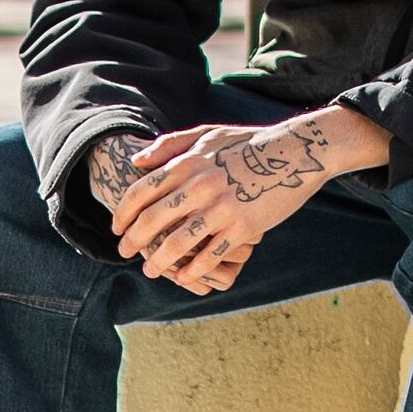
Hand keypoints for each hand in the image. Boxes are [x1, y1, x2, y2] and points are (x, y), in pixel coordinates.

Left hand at [109, 105, 373, 291]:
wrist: (296, 152)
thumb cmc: (249, 142)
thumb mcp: (207, 134)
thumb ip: (170, 146)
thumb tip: (137, 162)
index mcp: (187, 164)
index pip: (140, 193)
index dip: (122, 214)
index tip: (116, 229)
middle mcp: (199, 187)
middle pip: (152, 222)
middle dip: (132, 242)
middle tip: (124, 253)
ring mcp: (222, 209)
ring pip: (177, 245)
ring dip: (158, 263)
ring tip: (151, 271)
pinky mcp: (243, 228)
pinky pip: (210, 256)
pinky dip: (193, 271)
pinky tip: (184, 277)